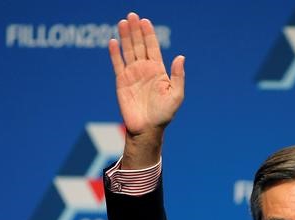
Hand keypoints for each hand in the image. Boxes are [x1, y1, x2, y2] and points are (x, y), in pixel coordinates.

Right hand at [108, 13, 184, 135]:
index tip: (145, 21)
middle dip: (136, 30)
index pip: (153, 48)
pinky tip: (113, 41)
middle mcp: (144, 69)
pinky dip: (115, 53)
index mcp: (158, 71)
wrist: (147, 129)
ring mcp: (132, 74)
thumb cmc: (164, 114)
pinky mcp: (121, 82)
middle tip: (132, 15)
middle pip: (139, 45)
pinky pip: (117, 64)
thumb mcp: (176, 96)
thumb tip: (180, 57)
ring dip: (125, 37)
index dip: (149, 34)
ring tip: (123, 22)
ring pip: (128, 51)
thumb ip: (178, 76)